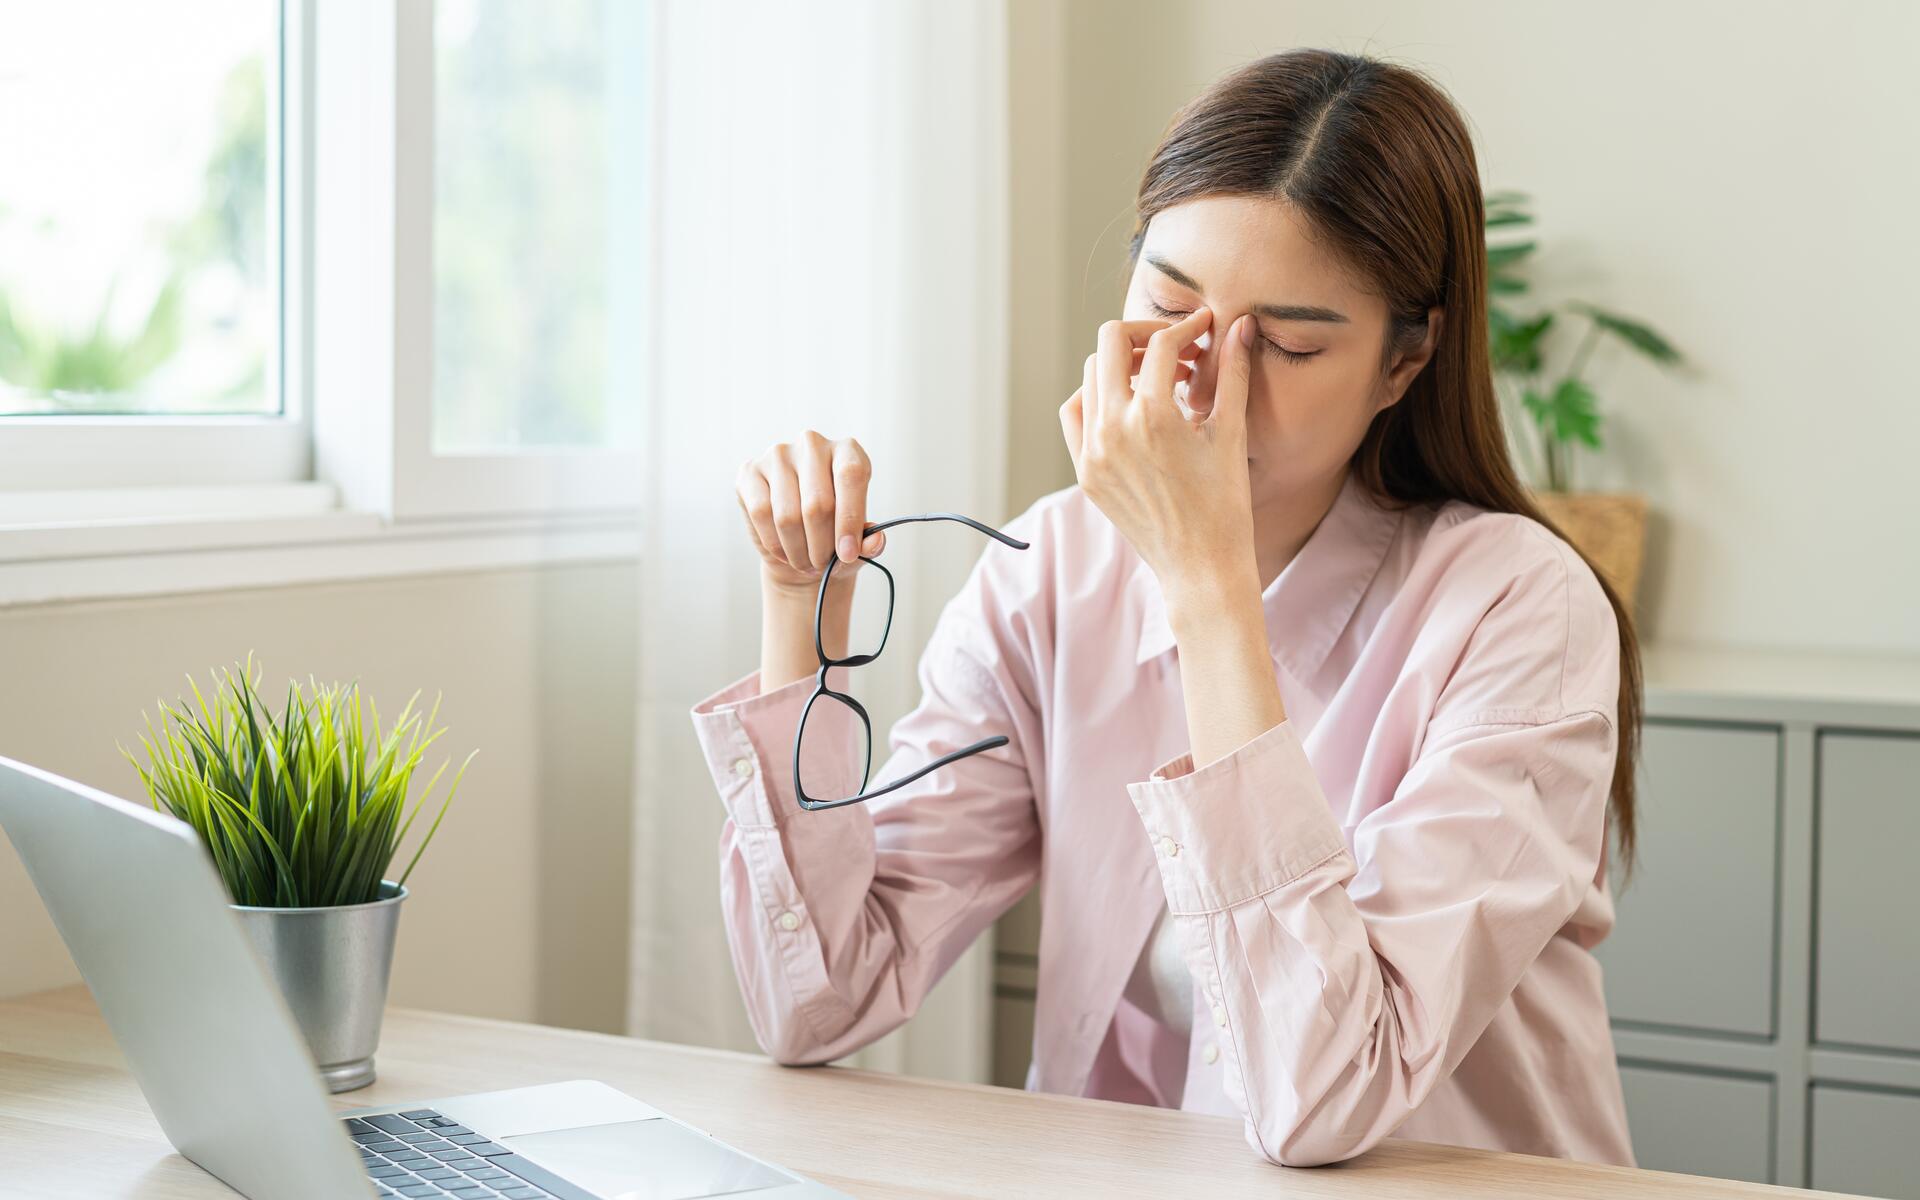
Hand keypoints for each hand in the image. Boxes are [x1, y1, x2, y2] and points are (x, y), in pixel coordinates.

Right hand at [736, 432, 886, 597]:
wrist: (797, 543)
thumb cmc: (833, 536)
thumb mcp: (857, 542)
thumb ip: (870, 542)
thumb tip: (876, 540)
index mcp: (847, 450)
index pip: (851, 475)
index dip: (850, 519)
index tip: (847, 553)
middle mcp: (812, 444)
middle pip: (818, 502)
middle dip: (822, 546)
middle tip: (823, 566)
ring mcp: (778, 454)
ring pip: (788, 514)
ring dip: (799, 550)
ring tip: (806, 563)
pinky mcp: (750, 471)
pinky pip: (762, 513)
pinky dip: (775, 543)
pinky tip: (785, 552)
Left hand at [1059, 306, 1259, 596]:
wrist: (1201, 567)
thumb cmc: (1225, 504)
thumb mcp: (1231, 433)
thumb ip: (1231, 373)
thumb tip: (1240, 325)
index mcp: (1152, 416)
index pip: (1160, 344)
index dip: (1187, 328)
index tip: (1204, 330)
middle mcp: (1112, 429)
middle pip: (1110, 342)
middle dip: (1145, 334)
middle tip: (1175, 346)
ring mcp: (1092, 452)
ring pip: (1090, 375)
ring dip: (1121, 364)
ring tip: (1157, 378)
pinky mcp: (1085, 472)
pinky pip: (1076, 414)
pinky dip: (1096, 397)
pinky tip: (1127, 405)